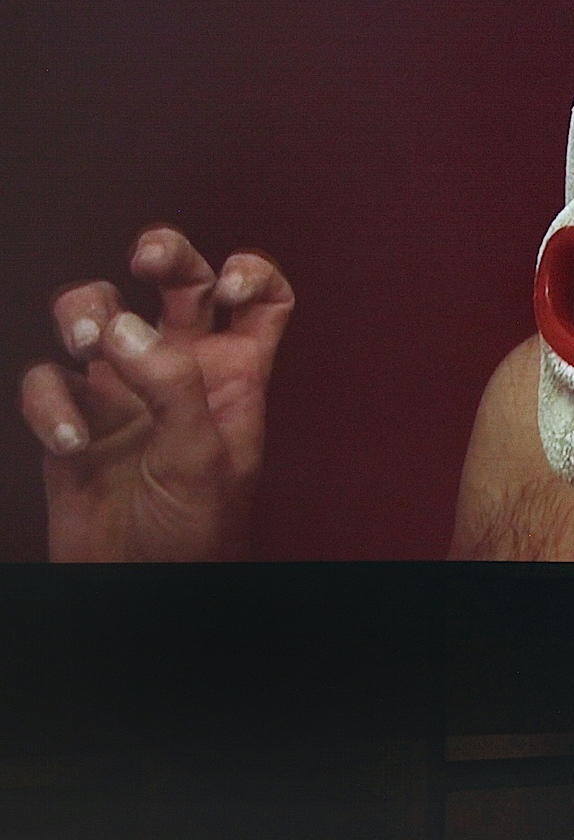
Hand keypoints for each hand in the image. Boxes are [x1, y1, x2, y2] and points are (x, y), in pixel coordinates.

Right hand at [18, 227, 293, 560]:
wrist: (142, 588)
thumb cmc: (197, 534)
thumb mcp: (204, 457)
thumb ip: (173, 387)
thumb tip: (126, 328)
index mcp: (235, 373)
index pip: (260, 298)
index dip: (250, 271)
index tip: (226, 287)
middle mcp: (182, 369)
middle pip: (179, 279)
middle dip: (163, 251)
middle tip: (145, 262)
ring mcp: (124, 389)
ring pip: (100, 311)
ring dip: (85, 311)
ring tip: (88, 344)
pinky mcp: (73, 417)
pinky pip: (47, 381)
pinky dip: (50, 404)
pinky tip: (72, 444)